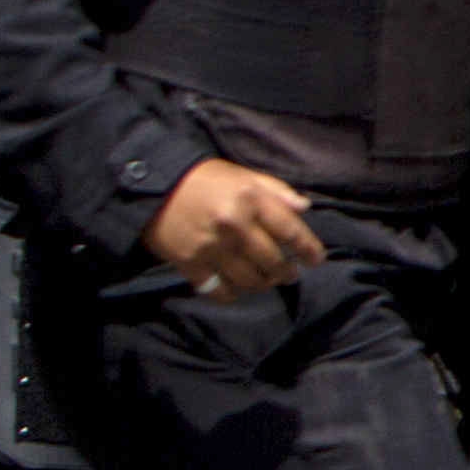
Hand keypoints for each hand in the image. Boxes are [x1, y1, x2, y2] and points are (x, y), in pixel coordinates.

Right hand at [142, 159, 323, 297]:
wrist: (153, 187)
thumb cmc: (205, 179)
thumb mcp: (244, 175)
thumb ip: (276, 191)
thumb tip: (305, 208)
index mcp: (251, 200)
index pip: (291, 231)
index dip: (308, 249)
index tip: (316, 260)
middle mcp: (234, 225)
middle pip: (273, 261)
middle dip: (287, 272)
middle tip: (290, 274)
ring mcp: (212, 248)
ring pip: (250, 280)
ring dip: (263, 284)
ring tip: (266, 281)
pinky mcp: (190, 264)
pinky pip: (219, 290)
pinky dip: (232, 294)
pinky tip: (236, 288)